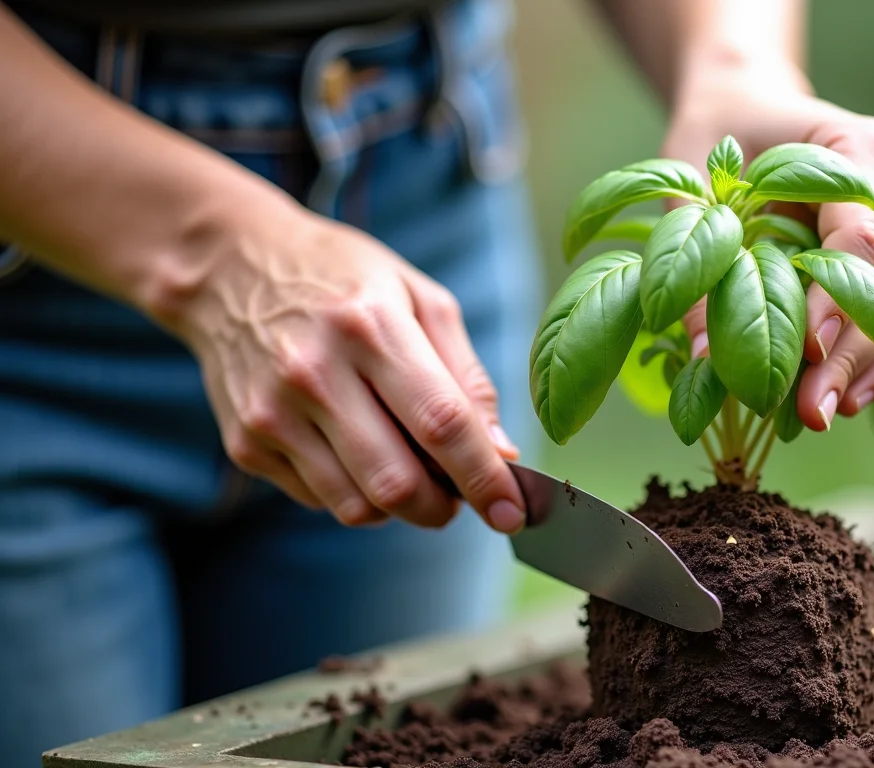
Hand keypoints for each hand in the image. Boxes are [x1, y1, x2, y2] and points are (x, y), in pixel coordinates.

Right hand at [161, 204, 527, 532]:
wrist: (228, 269)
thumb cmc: (343, 281)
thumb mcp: (419, 298)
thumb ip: (466, 376)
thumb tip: (501, 451)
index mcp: (370, 325)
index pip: (440, 421)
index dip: (483, 475)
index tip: (512, 511)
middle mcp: (315, 372)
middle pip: (397, 481)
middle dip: (443, 507)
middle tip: (460, 497)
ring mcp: (273, 413)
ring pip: (357, 506)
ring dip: (401, 507)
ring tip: (412, 473)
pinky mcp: (246, 443)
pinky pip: (319, 499)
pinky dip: (355, 493)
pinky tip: (358, 452)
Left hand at [664, 60, 873, 431]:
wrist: (748, 109)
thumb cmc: (718, 136)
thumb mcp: (690, 184)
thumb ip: (697, 259)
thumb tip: (702, 352)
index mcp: (859, 148)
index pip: (862, 236)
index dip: (838, 298)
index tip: (807, 349)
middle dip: (852, 352)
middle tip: (813, 411)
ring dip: (873, 368)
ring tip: (828, 416)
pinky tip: (852, 401)